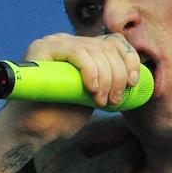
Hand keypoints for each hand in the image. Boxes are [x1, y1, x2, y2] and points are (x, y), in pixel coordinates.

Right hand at [0, 29, 142, 172]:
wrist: (34, 131)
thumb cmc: (62, 117)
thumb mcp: (94, 96)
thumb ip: (109, 82)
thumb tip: (136, 77)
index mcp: (83, 49)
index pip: (114, 41)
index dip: (129, 59)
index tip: (133, 83)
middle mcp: (69, 42)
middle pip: (107, 46)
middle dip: (118, 75)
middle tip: (114, 100)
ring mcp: (54, 43)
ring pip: (94, 49)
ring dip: (107, 78)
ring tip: (102, 101)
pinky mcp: (42, 50)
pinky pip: (76, 51)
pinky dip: (90, 70)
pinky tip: (92, 89)